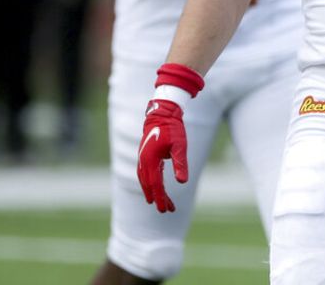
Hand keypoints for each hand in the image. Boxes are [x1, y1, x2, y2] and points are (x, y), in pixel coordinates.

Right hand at [136, 98, 188, 212]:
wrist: (162, 114)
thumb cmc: (172, 129)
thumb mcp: (179, 146)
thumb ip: (180, 164)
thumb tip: (182, 182)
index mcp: (150, 160)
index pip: (155, 184)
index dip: (160, 198)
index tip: (165, 209)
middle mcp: (143, 161)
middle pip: (149, 185)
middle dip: (157, 198)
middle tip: (166, 211)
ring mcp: (143, 159)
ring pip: (146, 181)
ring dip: (154, 192)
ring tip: (164, 203)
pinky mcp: (145, 156)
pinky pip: (147, 174)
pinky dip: (151, 183)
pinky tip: (158, 188)